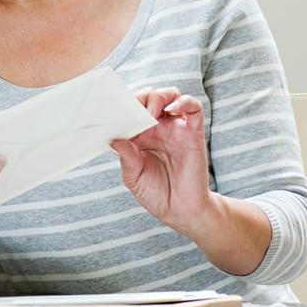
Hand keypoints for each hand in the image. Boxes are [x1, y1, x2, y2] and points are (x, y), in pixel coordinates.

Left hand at [110, 88, 215, 235]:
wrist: (180, 211)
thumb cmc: (156, 193)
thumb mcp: (133, 177)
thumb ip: (126, 157)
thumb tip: (114, 139)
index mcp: (140, 136)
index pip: (131, 110)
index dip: (123, 105)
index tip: (113, 108)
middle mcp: (158, 129)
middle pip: (150, 97)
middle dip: (141, 97)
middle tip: (134, 108)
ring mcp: (176, 129)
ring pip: (171, 96)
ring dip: (159, 96)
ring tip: (151, 111)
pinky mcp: (193, 133)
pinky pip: (193, 108)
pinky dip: (184, 102)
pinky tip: (171, 109)